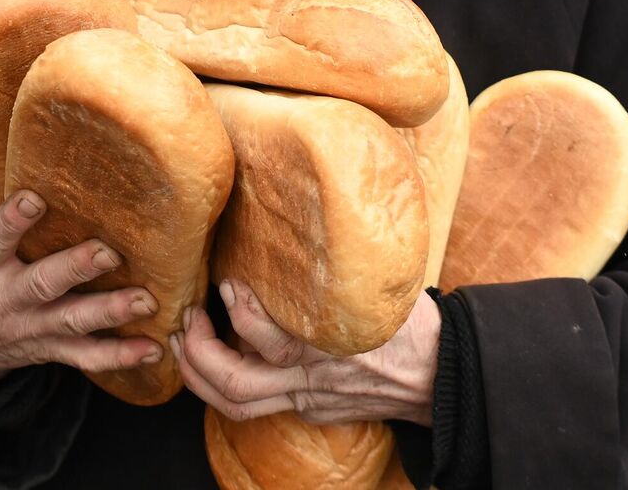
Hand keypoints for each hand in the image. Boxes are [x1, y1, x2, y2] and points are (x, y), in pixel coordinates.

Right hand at [0, 140, 161, 386]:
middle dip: (75, 269)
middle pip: (41, 284)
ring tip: (146, 301)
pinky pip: (84, 357)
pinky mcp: (48, 349)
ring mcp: (28, 328)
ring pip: (70, 322)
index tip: (35, 200)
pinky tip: (152, 351)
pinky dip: (118, 357)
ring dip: (110, 313)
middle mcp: (1, 299)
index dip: (11, 222)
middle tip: (109, 252)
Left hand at [173, 279, 438, 426]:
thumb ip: (347, 266)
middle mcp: (312, 380)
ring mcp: (308, 398)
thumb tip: (322, 218)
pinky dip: (228, 380)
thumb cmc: (415, 324)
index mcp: (332, 349)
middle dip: (198, 353)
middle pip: (236, 383)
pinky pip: (258, 403)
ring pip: (237, 403)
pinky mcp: (310, 409)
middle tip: (188, 318)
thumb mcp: (385, 288)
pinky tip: (218, 354)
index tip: (228, 284)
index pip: (269, 340)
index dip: (241, 313)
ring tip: (185, 341)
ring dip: (199, 375)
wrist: (442, 377)